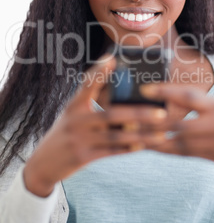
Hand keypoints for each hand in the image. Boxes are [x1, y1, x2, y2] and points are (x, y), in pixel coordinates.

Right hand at [23, 56, 166, 196]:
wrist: (44, 163)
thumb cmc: (66, 133)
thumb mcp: (73, 114)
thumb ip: (92, 103)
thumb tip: (122, 94)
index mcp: (74, 105)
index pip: (86, 84)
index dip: (99, 71)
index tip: (112, 58)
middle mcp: (75, 119)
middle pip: (110, 114)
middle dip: (138, 113)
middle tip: (161, 112)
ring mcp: (78, 138)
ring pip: (115, 135)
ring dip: (140, 135)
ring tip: (161, 133)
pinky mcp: (82, 156)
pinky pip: (110, 152)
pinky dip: (128, 148)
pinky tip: (143, 146)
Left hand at [140, 83, 213, 184]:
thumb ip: (192, 101)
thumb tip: (161, 97)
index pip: (189, 97)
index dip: (166, 92)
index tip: (145, 90)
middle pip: (181, 125)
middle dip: (155, 124)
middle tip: (133, 119)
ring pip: (180, 143)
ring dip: (156, 141)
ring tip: (137, 135)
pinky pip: (185, 154)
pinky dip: (167, 150)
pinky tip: (152, 146)